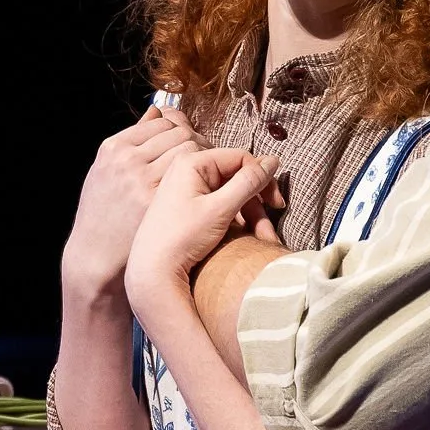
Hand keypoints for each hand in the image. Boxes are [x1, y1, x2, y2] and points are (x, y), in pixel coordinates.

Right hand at [59, 106, 200, 302]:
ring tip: (206, 175)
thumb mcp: (105, 172)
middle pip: (180, 133)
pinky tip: (207, 190)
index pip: (161, 122)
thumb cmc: (103, 216)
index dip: (180, 131)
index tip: (187, 144)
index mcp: (114, 148)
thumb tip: (156, 111)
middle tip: (205, 159)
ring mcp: (143, 180)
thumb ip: (130, 142)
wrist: (95, 258)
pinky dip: (207, 179)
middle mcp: (128, 160)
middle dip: (196, 143)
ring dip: (204, 160)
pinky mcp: (158, 202)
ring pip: (191, 151)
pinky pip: (196, 176)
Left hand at [123, 147, 284, 321]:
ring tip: (261, 241)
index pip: (241, 158)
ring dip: (250, 217)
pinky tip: (243, 238)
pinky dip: (235, 220)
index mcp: (192, 162)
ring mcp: (187, 188)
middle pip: (237, 177)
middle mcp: (187, 169)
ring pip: (231, 194)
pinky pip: (219, 205)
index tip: (277, 204)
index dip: (263, 179)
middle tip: (269, 230)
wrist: (152, 271)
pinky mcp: (187, 205)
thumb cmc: (181, 238)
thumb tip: (273, 160)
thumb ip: (248, 182)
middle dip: (257, 205)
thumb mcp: (220, 209)